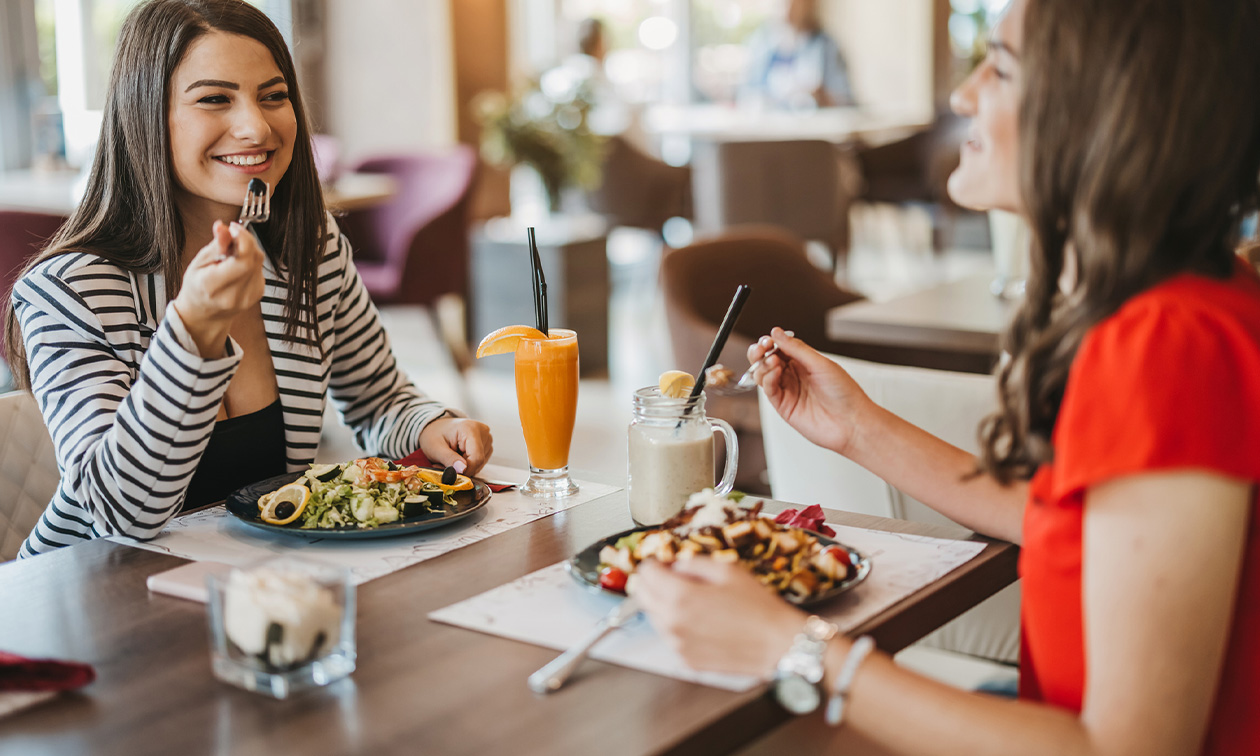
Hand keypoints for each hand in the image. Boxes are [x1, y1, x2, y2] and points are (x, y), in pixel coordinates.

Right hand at [172, 220, 265, 357]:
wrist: (204, 314)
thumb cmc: (197, 287)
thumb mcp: (198, 263)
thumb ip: (215, 246)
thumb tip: (223, 227)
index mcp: (213, 286)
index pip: (242, 260)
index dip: (243, 239)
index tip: (233, 227)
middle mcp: (234, 295)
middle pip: (254, 259)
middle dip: (245, 240)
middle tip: (231, 236)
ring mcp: (248, 297)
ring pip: (259, 262)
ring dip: (248, 250)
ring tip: (231, 253)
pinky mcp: (257, 295)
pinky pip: (260, 270)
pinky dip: (251, 261)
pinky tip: (237, 264)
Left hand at [418, 416, 492, 473]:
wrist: (437, 427)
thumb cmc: (434, 434)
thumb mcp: (435, 448)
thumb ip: (449, 459)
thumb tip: (462, 470)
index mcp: (470, 429)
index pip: (476, 457)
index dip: (466, 470)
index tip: (453, 474)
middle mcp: (483, 432)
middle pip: (479, 461)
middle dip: (463, 469)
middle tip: (446, 465)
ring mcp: (487, 437)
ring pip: (480, 463)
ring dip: (465, 467)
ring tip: (451, 459)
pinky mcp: (487, 444)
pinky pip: (481, 461)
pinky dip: (469, 464)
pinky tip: (459, 457)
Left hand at [634, 557, 804, 677]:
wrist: (778, 644)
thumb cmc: (758, 607)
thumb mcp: (727, 570)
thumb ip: (694, 563)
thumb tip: (676, 565)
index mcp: (680, 597)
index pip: (645, 573)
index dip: (654, 563)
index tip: (663, 562)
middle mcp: (672, 623)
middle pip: (641, 595)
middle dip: (652, 583)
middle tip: (671, 578)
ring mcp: (677, 644)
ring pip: (654, 617)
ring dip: (664, 605)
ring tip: (693, 601)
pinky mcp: (686, 660)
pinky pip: (671, 637)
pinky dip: (678, 626)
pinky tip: (701, 621)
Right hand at [749, 327, 873, 456]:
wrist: (851, 422)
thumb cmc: (845, 393)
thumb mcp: (821, 363)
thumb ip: (796, 348)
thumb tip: (777, 333)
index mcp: (804, 362)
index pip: (779, 348)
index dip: (771, 342)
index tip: (768, 339)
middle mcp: (794, 375)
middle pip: (767, 360)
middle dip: (760, 352)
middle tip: (762, 349)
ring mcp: (788, 391)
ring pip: (763, 374)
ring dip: (763, 365)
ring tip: (772, 361)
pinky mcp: (783, 406)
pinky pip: (768, 390)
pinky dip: (767, 379)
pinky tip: (776, 373)